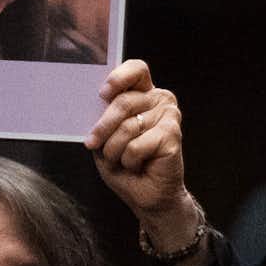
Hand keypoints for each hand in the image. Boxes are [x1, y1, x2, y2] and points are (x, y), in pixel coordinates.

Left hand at [88, 61, 200, 253]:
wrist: (147, 196)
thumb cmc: (126, 164)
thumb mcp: (105, 137)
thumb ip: (103, 117)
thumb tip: (92, 103)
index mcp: (144, 94)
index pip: (137, 69)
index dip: (119, 78)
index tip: (103, 93)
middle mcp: (160, 100)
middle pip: (124, 101)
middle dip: (103, 128)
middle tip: (93, 144)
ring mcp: (170, 116)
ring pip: (127, 127)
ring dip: (115, 150)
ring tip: (123, 160)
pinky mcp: (173, 136)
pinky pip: (137, 145)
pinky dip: (130, 160)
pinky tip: (139, 165)